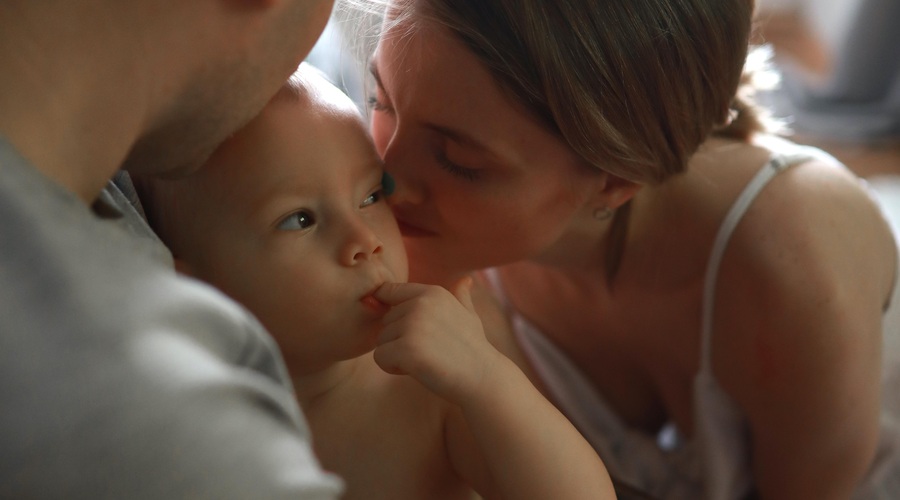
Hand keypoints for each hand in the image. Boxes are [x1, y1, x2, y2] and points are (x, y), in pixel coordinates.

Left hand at [372, 278, 502, 403]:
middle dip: (398, 339)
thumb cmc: (474, 349)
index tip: (408, 330)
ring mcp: (413, 325)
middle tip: (427, 350)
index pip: (389, 291)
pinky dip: (392, 368)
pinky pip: (380, 358)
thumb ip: (460, 296)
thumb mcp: (469, 315)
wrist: (483, 378)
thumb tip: (465, 280)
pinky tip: (417, 370)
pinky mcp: (406, 349)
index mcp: (432, 292)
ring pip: (381, 340)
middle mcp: (420, 303)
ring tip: (425, 359)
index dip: (391, 312)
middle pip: (384, 321)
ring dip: (396, 355)